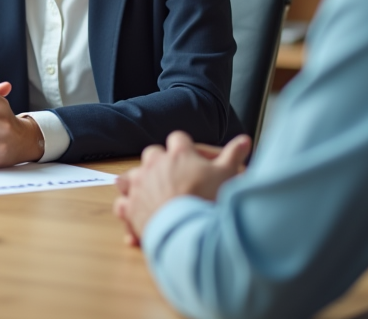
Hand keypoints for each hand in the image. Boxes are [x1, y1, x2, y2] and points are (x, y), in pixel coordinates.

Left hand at [113, 132, 250, 246]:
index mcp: (178, 154)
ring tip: (150, 193)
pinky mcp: (130, 207)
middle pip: (152, 154)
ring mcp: (139, 185)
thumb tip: (245, 140)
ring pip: (131, 176)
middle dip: (160, 162)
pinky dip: (127, 209)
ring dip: (139, 182)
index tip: (191, 157)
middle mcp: (155, 165)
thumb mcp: (227, 175)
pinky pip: (122, 204)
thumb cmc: (208, 200)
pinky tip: (136, 216)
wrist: (188, 230)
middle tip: (172, 176)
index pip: (178, 139)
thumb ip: (234, 155)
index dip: (184, 147)